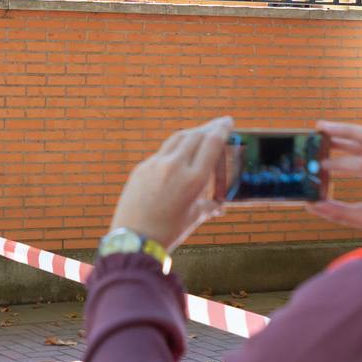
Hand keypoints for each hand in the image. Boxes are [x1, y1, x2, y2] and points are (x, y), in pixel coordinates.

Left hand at [108, 117, 232, 249]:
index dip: (221, 129)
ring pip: (177, 138)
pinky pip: (162, 152)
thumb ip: (208, 206)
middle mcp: (175, 166)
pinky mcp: (141, 168)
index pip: (211, 143)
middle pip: (195, 135)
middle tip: (219, 124)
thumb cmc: (168, 232)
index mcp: (193, 179)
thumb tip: (219, 207)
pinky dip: (175, 148)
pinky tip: (179, 153)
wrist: (133, 239)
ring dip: (191, 133)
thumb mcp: (193, 217)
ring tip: (201, 132)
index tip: (228, 121)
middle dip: (209, 127)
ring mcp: (155, 164)